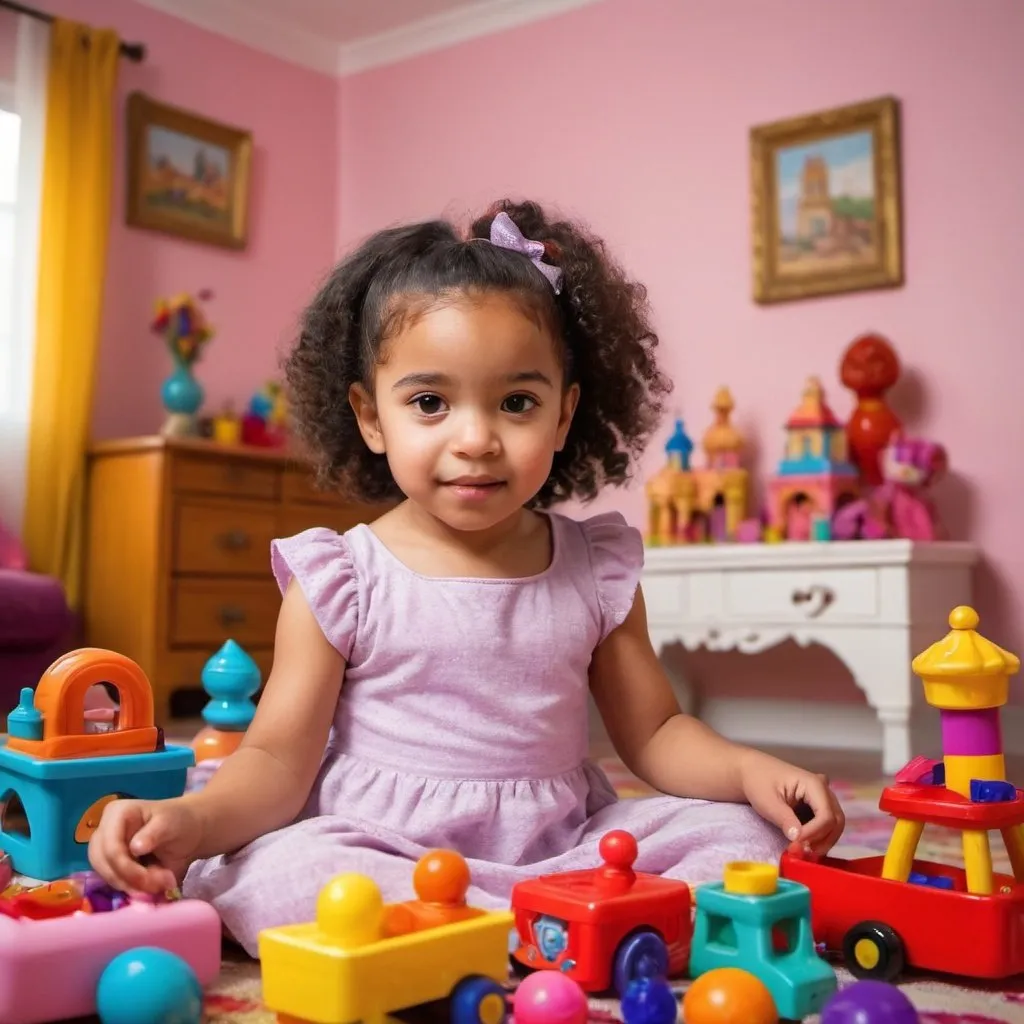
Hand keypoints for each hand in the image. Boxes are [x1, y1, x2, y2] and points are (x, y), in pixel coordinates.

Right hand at [88, 797, 203, 894]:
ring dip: (132, 886)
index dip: (125, 867)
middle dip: (129, 879)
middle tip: (157, 885)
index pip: (110, 846)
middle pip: (103, 864)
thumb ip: (153, 833)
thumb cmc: (178, 821)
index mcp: (116, 813)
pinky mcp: (110, 865)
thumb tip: (134, 848)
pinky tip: (152, 886)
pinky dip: (132, 888)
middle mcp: (104, 830)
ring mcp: (104, 849)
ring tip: (160, 884)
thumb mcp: (170, 823)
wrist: (188, 831)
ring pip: (107, 876)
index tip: (147, 879)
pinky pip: (114, 882)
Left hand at [739, 751, 844, 854]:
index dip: (814, 833)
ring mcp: (822, 798)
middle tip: (802, 852)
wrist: (752, 772)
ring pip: (834, 825)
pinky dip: (818, 838)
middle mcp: (824, 790)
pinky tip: (803, 844)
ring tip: (801, 850)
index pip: (826, 815)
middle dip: (822, 840)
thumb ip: (784, 819)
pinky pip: (826, 825)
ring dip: (822, 841)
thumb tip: (798, 839)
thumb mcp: (767, 801)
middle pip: (836, 821)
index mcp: (814, 784)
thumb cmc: (758, 782)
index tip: (796, 844)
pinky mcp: (817, 806)